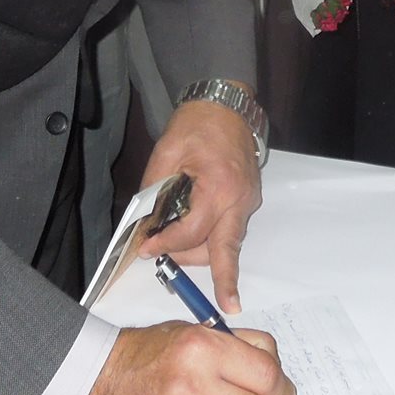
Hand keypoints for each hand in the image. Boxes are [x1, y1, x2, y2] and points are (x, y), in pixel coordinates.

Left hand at [137, 99, 261, 313]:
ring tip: (174, 250)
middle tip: (198, 289)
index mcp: (219, 187)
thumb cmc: (196, 124)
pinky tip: (192, 238)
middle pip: (226, 252)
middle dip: (220, 279)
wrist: (226, 105)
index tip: (145, 247)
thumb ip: (154, 189)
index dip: (165, 244)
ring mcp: (249, 201)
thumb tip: (144, 223)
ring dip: (204, 255)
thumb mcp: (166, 151)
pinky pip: (232, 229)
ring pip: (230, 244)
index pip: (192, 233)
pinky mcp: (249, 200)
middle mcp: (240, 200)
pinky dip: (213, 240)